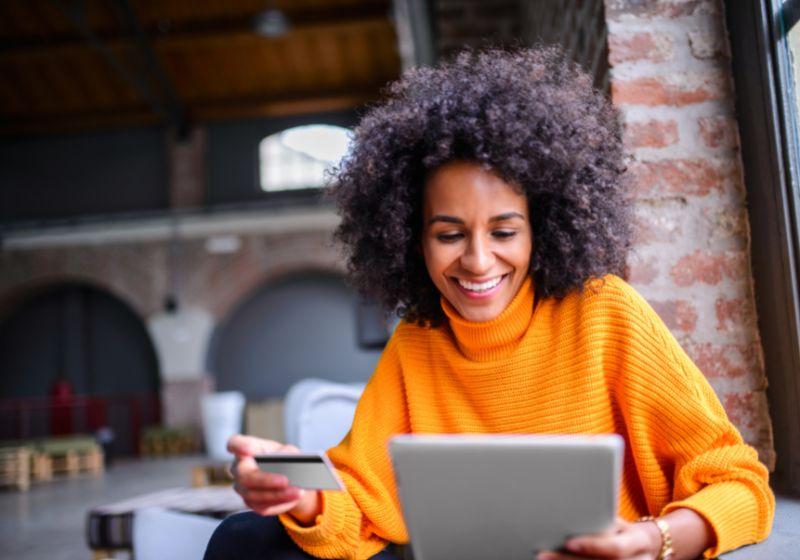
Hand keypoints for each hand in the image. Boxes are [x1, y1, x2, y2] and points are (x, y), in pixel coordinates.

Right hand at [227, 434, 319, 520]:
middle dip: (266, 480)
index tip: (247, 449)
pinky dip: (280, 503)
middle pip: (244, 476)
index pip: (235, 444)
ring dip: (278, 495)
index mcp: (246, 448)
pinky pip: (262, 507)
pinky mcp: (250, 503)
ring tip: (298, 492)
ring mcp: (242, 488)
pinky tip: (294, 499)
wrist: (288, 478)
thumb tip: (289, 462)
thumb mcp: (288, 451)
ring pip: (254, 495)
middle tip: (286, 481)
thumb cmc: (283, 459)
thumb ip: (287, 454)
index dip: (238, 447)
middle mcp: (239, 468)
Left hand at [537, 517, 660, 559]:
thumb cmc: (622, 529)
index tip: (568, 542)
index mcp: (638, 542)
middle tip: (542, 555)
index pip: (615, 548)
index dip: (592, 546)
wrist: (644, 547)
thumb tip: (566, 513)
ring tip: (543, 559)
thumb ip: (600, 521)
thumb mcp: (617, 522)